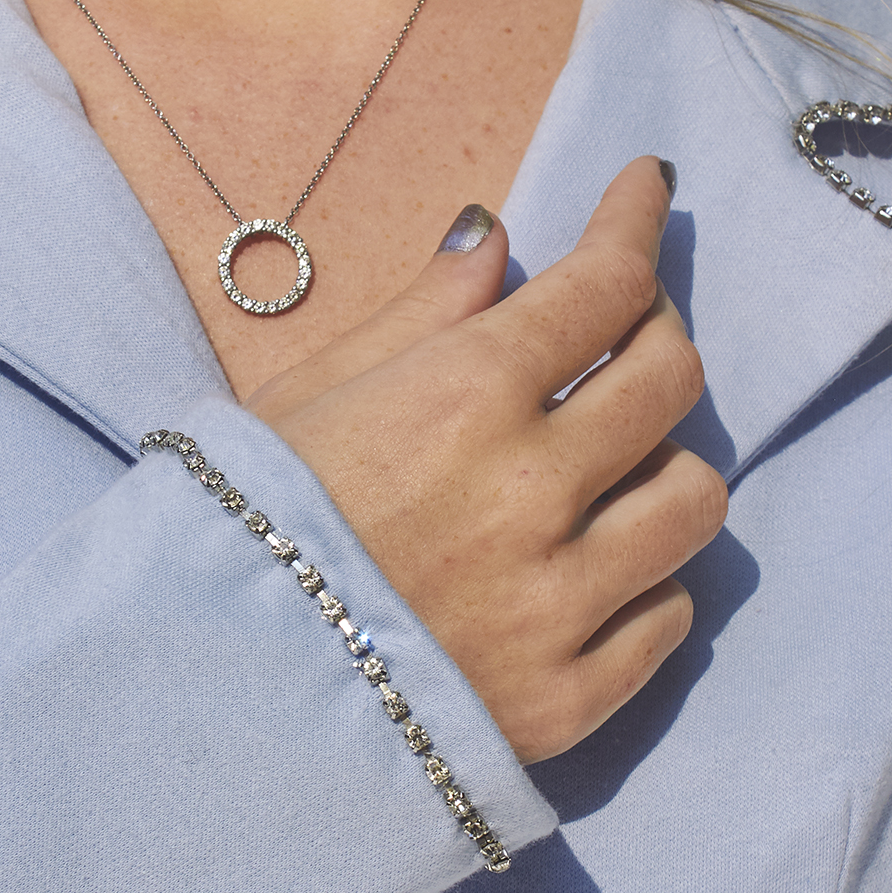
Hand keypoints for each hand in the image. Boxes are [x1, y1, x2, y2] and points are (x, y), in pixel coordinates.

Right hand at [247, 158, 726, 764]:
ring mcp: (558, 605)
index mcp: (464, 398)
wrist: (197, 698)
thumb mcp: (304, 396)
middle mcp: (532, 493)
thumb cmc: (234, 528)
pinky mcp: (566, 701)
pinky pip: (665, 622)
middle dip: (656, 335)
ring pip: (694, 503)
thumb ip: (418, 315)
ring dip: (663, 470)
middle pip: (673, 380)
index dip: (636, 220)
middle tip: (622, 333)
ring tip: (609, 474)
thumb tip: (495, 236)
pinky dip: (641, 589)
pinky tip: (586, 577)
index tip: (645, 191)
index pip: (605, 282)